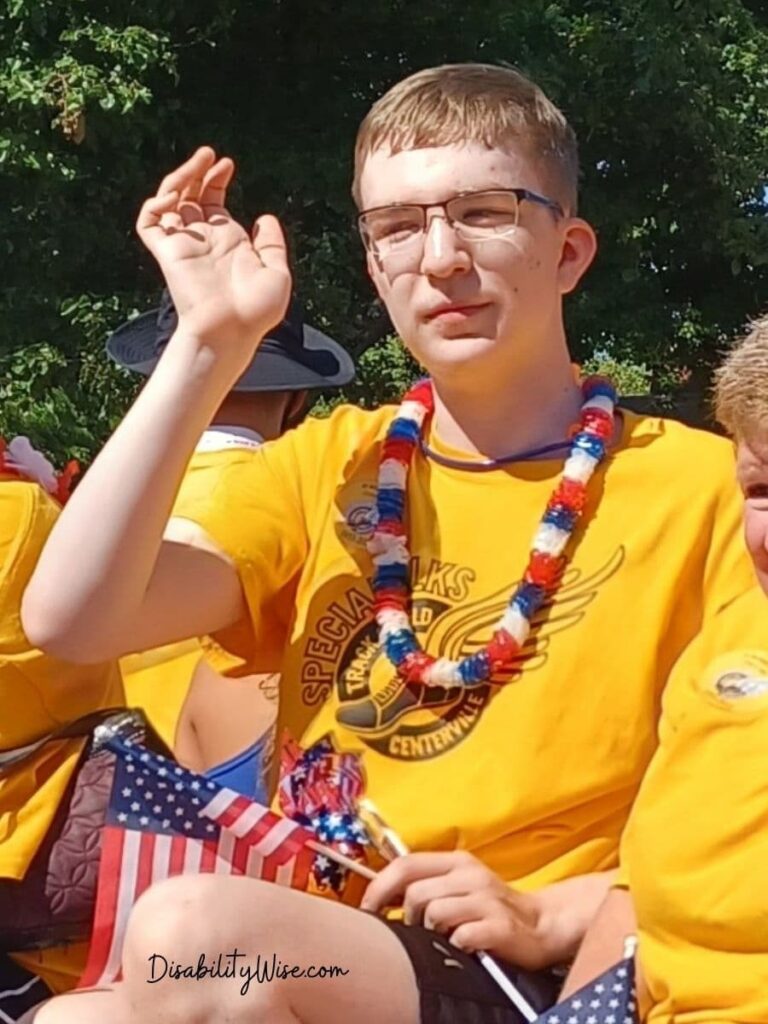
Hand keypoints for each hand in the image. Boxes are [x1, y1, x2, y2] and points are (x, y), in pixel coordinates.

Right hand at [136, 146, 290, 371]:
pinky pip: (149, 223)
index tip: (227, 163)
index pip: (212, 201)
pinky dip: (156, 204)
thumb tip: (265, 217)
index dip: (216, 179)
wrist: (231, 331)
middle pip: (189, 195)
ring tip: (199, 160)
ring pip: (169, 201)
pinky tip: (176, 196)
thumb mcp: (277, 272)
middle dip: (197, 171)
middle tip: (209, 154)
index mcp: (226, 241)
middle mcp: (202, 239)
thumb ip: (273, 244)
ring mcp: (183, 245)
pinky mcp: (166, 253)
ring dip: (180, 177)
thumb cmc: (255, 311)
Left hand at [360, 851, 553, 969]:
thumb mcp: (459, 885)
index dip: (380, 887)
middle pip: (416, 891)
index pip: (406, 864)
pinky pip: (461, 936)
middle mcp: (471, 874)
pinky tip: (463, 946)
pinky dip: (455, 945)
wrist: (541, 924)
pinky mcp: (499, 926)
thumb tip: (381, 894)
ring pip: (434, 913)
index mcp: (457, 861)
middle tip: (412, 929)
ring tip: (442, 937)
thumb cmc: (491, 907)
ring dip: (429, 932)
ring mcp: (486, 899)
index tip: (368, 908)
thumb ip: (426, 883)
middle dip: (405, 915)